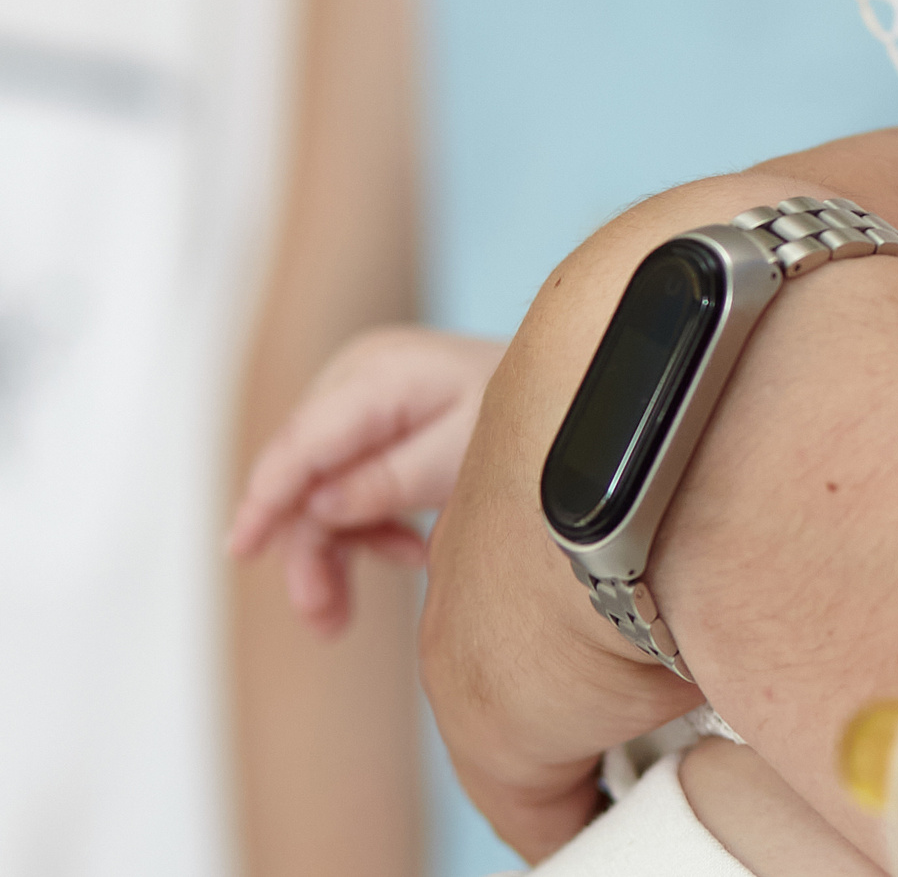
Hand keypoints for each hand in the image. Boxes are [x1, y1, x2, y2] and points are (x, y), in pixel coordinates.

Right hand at [229, 324, 502, 634]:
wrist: (561, 394)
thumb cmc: (520, 415)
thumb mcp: (462, 452)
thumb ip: (390, 479)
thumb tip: (317, 508)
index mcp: (375, 374)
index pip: (301, 442)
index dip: (266, 499)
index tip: (241, 550)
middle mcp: (354, 382)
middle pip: (303, 475)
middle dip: (308, 550)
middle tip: (325, 617)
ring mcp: (359, 405)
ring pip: (316, 491)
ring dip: (331, 554)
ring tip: (343, 614)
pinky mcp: (371, 431)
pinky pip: (343, 489)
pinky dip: (365, 531)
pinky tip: (407, 553)